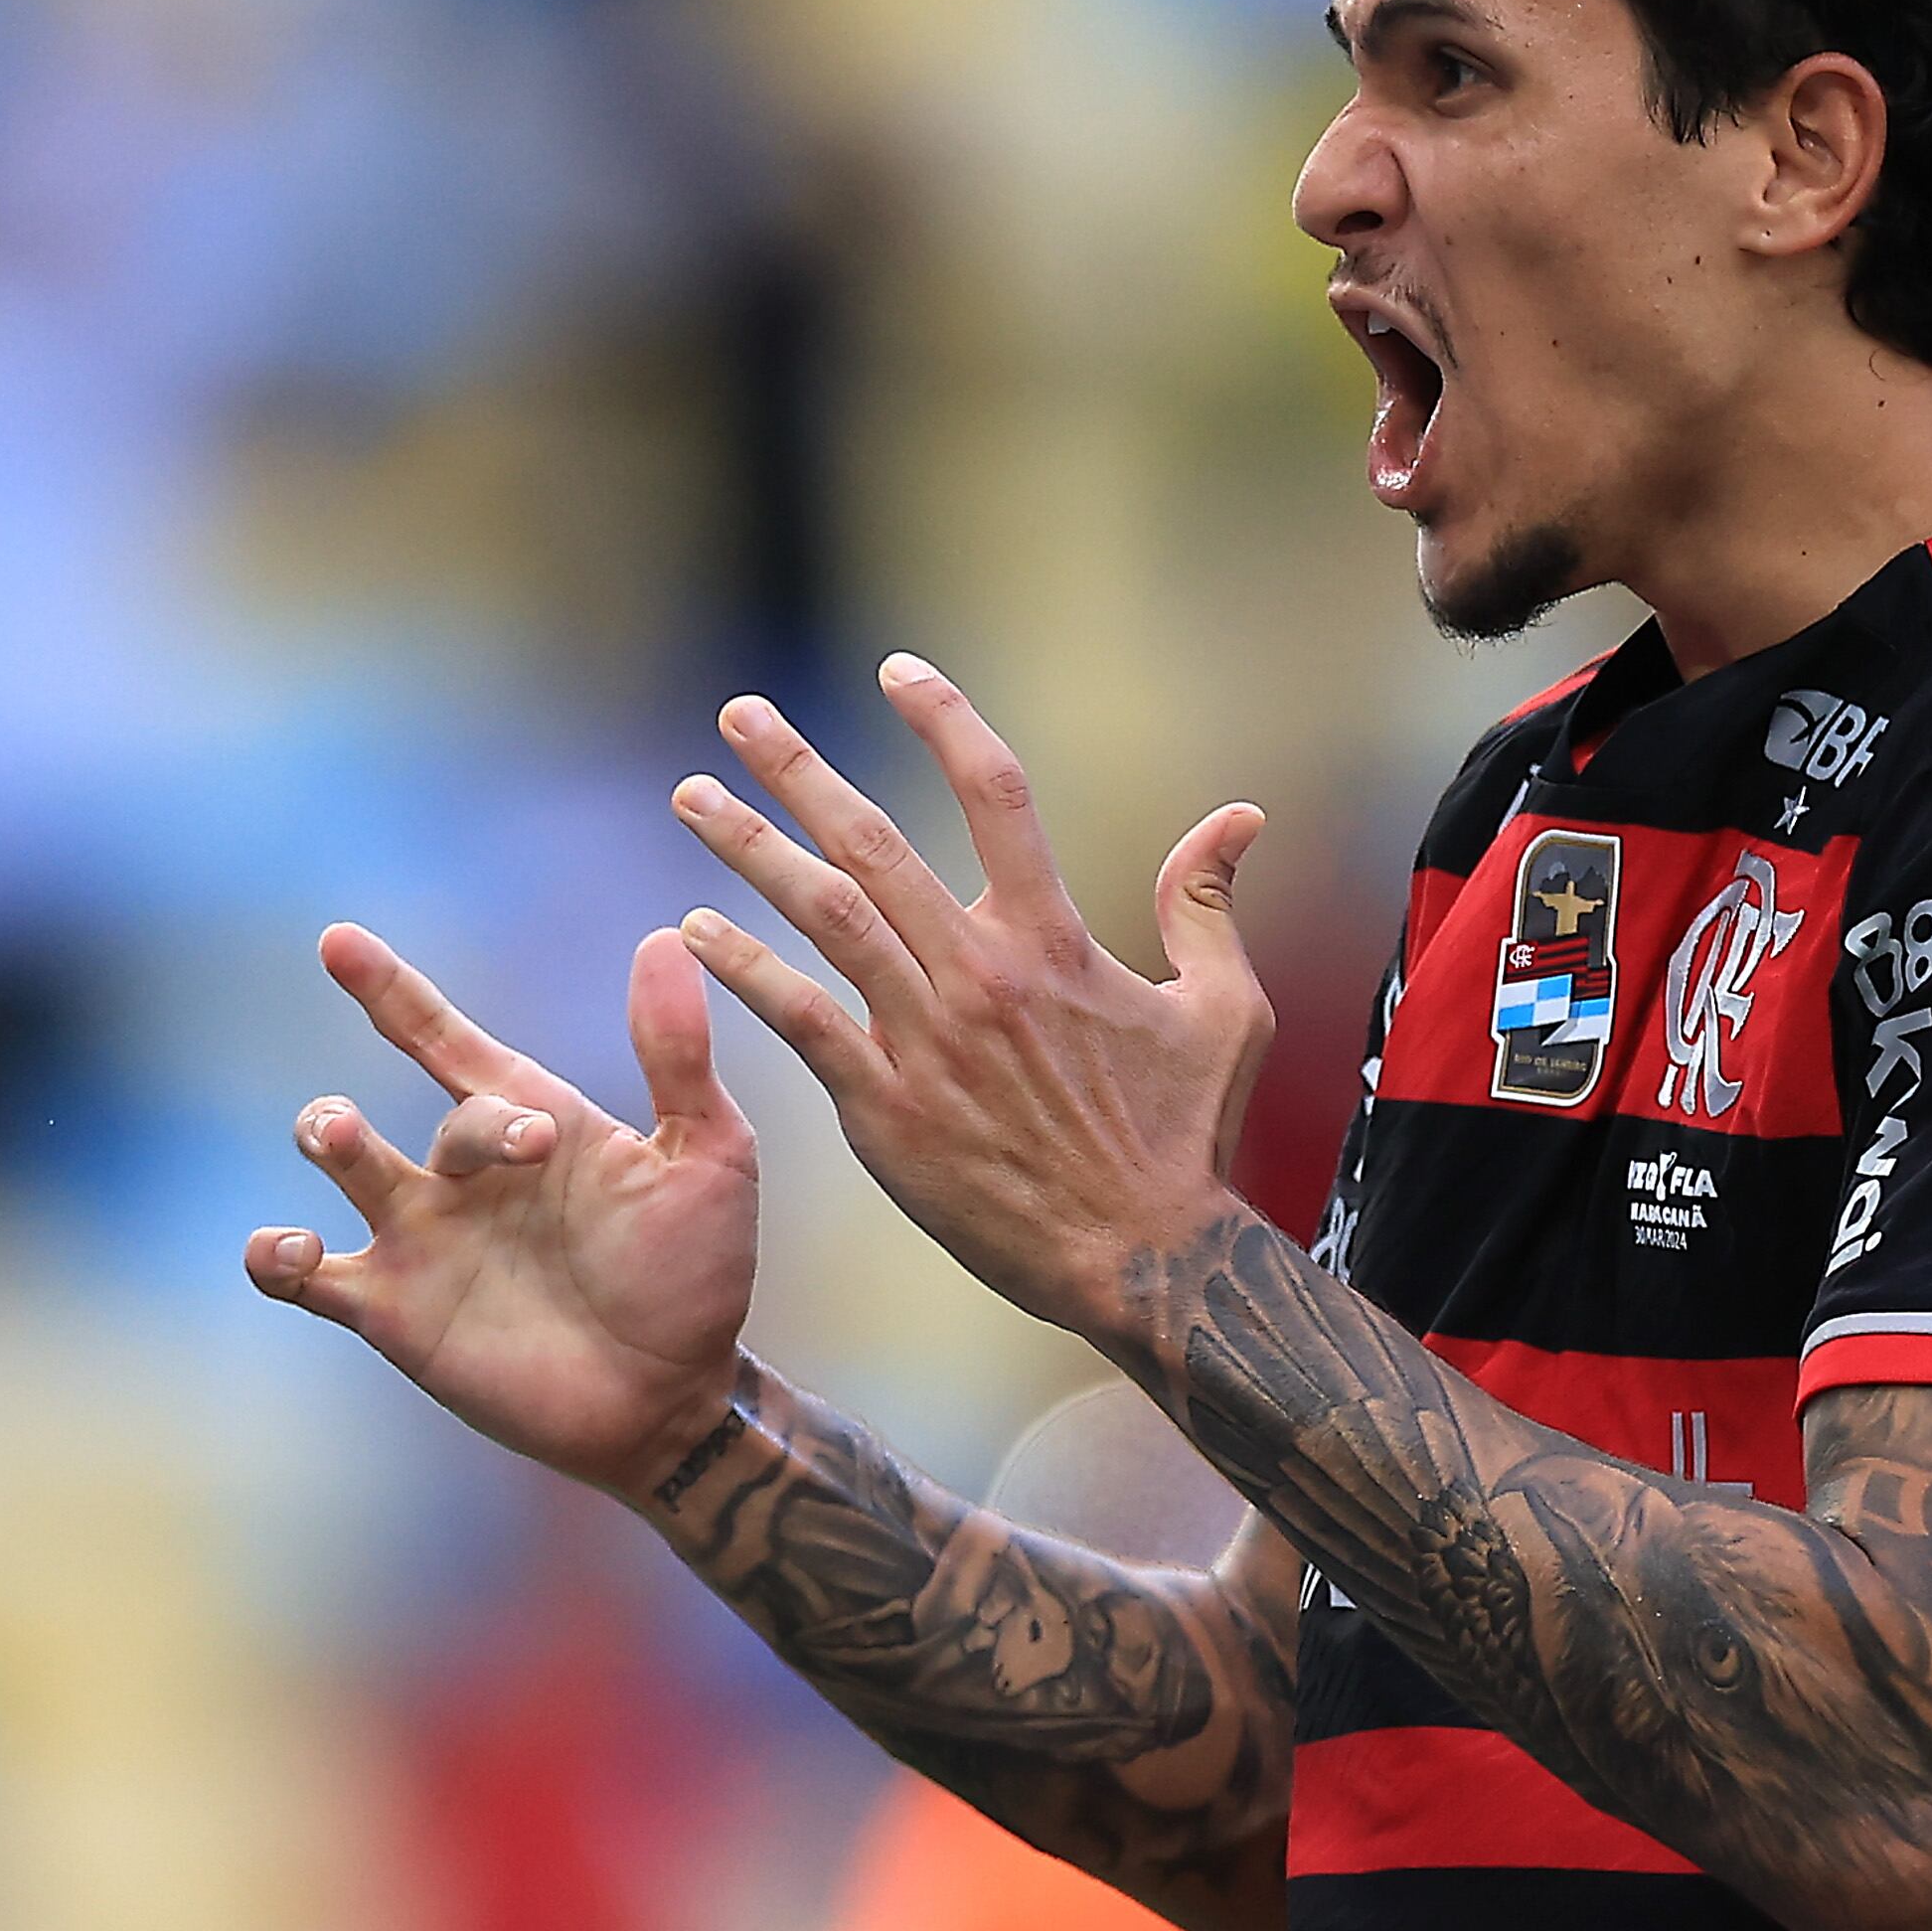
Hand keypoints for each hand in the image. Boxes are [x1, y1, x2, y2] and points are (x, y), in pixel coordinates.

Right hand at [246, 923, 757, 1499]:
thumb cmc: (696, 1274)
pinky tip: (287, 1247)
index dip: (390, 989)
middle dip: (473, 1123)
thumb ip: (677, 1054)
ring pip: (340, 1161)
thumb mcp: (709, 1156)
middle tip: (531, 1147)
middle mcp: (463, 1172)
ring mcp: (421, 1239)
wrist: (677, 1401)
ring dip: (329, 1133)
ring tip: (343, 1135)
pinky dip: (273, 1255)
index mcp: (529, 1119)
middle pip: (420, 1104)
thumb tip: (660, 938)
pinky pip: (304, 1277)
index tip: (337, 941)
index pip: (443, 1037)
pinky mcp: (392, 1313)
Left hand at [667, 653, 1273, 1346]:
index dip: (944, 720)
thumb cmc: (1186, 1137)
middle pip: (874, 842)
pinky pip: (801, 1024)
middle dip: (797, 770)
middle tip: (738, 715)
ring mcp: (927, 1042)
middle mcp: (981, 975)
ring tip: (691, 798)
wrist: (1144, 1259)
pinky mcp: (887, 1111)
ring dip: (749, 850)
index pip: (995, 793)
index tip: (896, 671)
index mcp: (1054, 939)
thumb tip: (1240, 816)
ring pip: (823, 917)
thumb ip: (1207, 905)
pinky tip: (694, 931)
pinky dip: (745, 971)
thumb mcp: (1226, 1009)